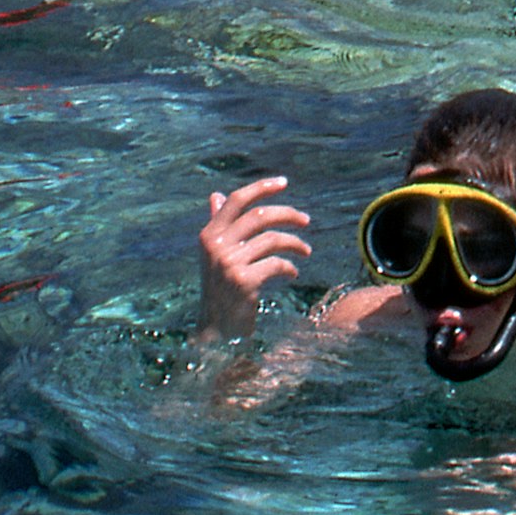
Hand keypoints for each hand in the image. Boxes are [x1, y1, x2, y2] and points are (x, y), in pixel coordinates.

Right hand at [199, 177, 310, 336]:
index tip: (284, 182)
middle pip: (260, 215)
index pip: (237, 200)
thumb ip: (218, 226)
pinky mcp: (243, 281)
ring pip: (272, 239)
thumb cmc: (219, 291)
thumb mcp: (214, 256)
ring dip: (295, 243)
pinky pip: (276, 263)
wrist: (215, 332)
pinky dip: (289, 266)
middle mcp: (216, 246)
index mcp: (209, 235)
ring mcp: (229, 263)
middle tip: (306, 220)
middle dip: (288, 214)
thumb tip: (216, 195)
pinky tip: (293, 273)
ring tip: (305, 251)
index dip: (261, 187)